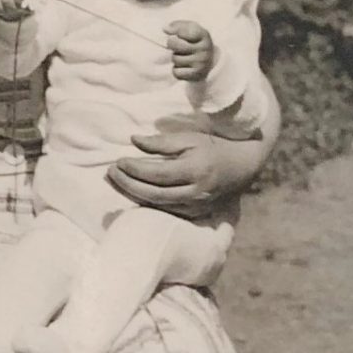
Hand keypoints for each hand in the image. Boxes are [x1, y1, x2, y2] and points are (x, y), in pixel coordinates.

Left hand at [105, 131, 254, 219]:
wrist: (242, 167)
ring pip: (158, 204)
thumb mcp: (189, 138)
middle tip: (110, 172)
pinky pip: (166, 209)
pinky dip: (147, 201)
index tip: (118, 161)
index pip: (157, 173)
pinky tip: (133, 191)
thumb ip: (161, 142)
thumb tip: (133, 141)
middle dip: (128, 184)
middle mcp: (196, 192)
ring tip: (116, 180)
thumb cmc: (213, 148)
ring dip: (133, 194)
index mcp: (195, 170)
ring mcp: (197, 206)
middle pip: (154, 194)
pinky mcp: (196, 213)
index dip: (135, 169)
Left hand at [164, 20, 213, 80]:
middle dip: (172, 44)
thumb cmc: (193, 41)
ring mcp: (202, 63)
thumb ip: (177, 25)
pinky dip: (177, 70)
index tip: (174, 32)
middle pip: (174, 44)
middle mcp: (205, 49)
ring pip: (175, 59)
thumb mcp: (188, 28)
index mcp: (203, 34)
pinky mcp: (197, 75)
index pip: (183, 31)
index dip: (175, 31)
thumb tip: (165, 29)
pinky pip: (177, 72)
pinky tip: (184, 66)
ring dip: (175, 58)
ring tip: (183, 56)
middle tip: (178, 46)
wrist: (207, 59)